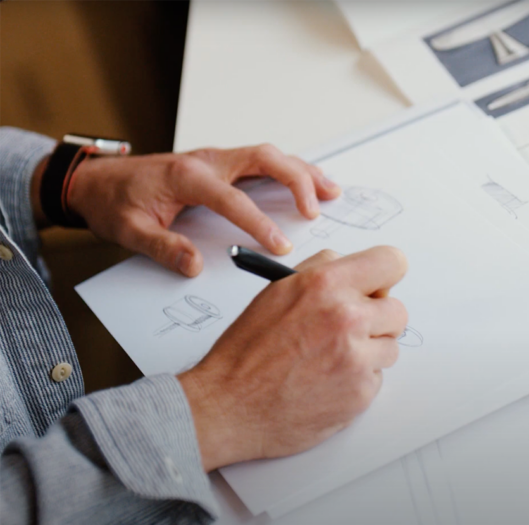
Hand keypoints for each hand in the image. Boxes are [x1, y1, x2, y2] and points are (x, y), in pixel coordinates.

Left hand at [66, 145, 340, 275]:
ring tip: (332, 191)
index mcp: (187, 177)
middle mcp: (208, 161)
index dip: (259, 222)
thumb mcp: (129, 231)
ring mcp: (217, 159)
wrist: (97, 181)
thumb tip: (195, 266)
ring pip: (270, 155)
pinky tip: (310, 182)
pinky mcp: (222, 164)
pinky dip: (291, 170)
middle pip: (264, 159)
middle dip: (296, 181)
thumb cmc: (114, 203)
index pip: (233, 198)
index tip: (280, 244)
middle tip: (317, 208)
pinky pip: (264, 161)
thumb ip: (163, 248)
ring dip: (302, 171)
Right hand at [177, 246, 408, 471]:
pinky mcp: (361, 393)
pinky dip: (358, 380)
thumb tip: (355, 269)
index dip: (385, 276)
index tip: (378, 286)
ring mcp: (357, 359)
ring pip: (390, 346)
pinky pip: (377, 377)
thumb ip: (323, 271)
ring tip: (330, 358)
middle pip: (398, 310)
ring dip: (369, 352)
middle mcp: (347, 318)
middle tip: (350, 329)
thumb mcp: (278, 290)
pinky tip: (327, 381)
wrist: (229, 405)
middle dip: (378, 319)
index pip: (392, 262)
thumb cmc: (247, 351)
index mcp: (327, 285)